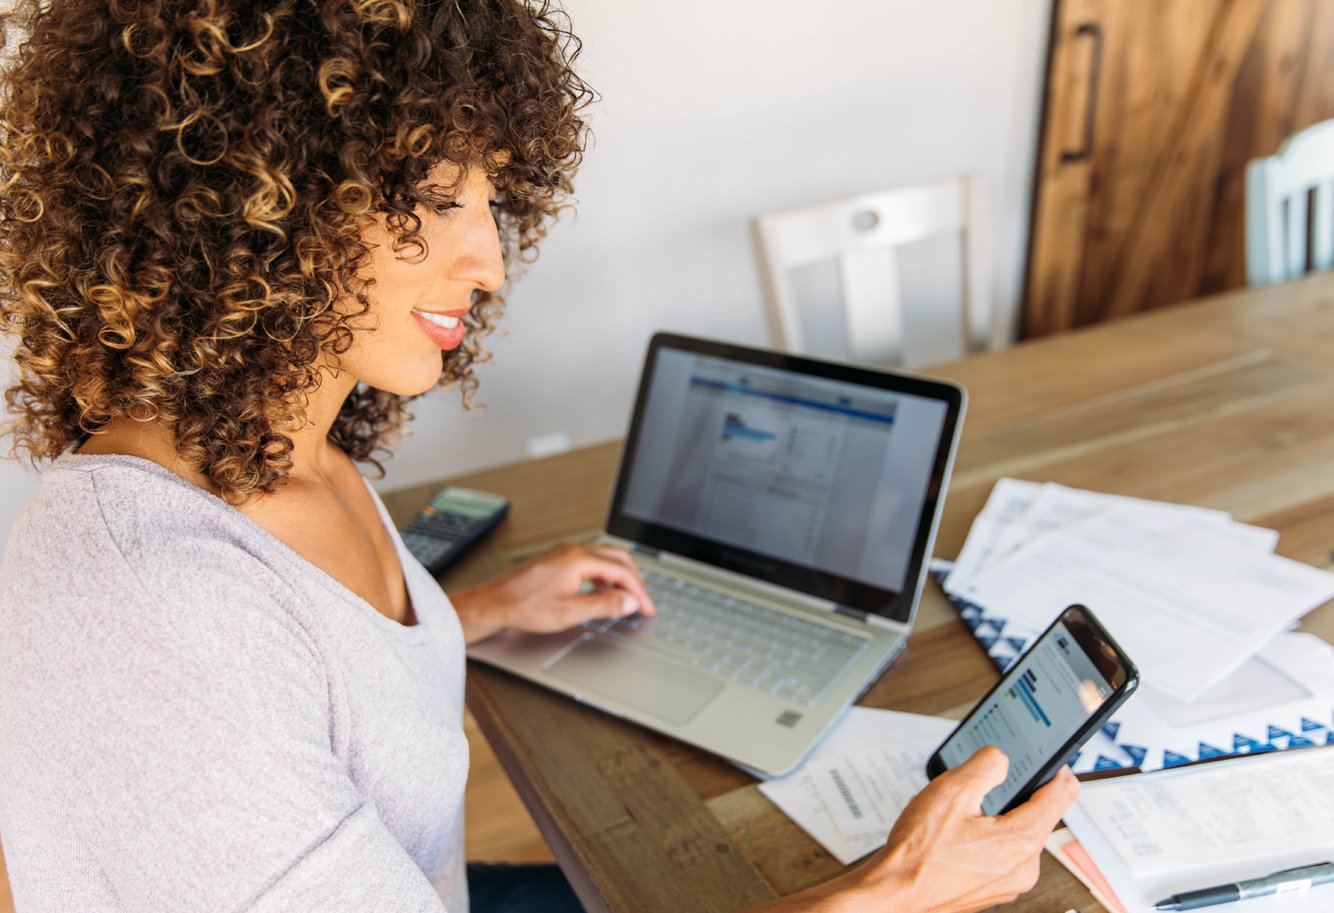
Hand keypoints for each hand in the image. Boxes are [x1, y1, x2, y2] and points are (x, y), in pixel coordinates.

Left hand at [451, 542, 655, 643]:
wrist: (493, 603)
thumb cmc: (524, 606)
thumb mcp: (570, 612)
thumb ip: (605, 606)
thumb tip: (629, 602)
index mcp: (579, 560)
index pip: (622, 571)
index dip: (639, 591)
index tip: (647, 607)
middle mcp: (573, 550)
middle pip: (617, 558)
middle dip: (634, 580)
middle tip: (643, 600)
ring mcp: (564, 553)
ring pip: (604, 558)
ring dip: (619, 577)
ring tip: (626, 598)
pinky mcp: (556, 559)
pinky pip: (590, 562)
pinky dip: (603, 576)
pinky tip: (600, 592)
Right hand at [744, 746, 1077, 912]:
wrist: (894, 894)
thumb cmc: (918, 854)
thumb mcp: (951, 791)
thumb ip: (986, 765)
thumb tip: (1001, 758)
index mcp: (1021, 840)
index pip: (1062, 795)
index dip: (1057, 769)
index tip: (1053, 759)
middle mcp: (1023, 867)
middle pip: (1038, 816)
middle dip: (1016, 795)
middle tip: (987, 784)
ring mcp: (1009, 883)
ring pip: (1017, 836)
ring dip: (998, 819)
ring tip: (962, 814)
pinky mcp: (993, 891)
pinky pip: (1002, 856)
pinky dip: (986, 840)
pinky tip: (957, 836)